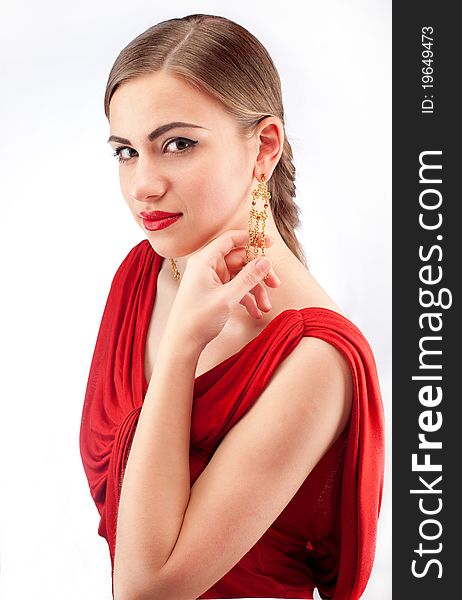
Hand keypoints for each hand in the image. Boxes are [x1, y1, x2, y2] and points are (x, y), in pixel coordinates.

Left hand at [163, 229, 280, 349]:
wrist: (183, 344)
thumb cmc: (198, 319)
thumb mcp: (227, 297)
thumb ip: (248, 277)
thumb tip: (266, 261)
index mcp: (205, 261)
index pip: (230, 240)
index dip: (251, 238)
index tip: (270, 243)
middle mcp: (207, 267)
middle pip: (240, 260)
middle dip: (259, 273)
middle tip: (275, 284)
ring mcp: (211, 281)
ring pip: (240, 277)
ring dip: (256, 290)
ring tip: (266, 307)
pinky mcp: (214, 293)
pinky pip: (235, 289)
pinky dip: (247, 299)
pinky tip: (256, 313)